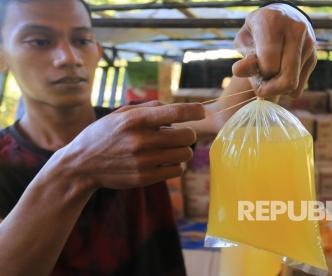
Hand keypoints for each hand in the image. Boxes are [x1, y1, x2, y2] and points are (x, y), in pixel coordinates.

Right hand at [56, 101, 204, 189]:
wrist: (80, 165)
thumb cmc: (103, 135)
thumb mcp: (120, 114)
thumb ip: (149, 108)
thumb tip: (176, 107)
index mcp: (135, 120)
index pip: (175, 113)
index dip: (194, 111)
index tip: (201, 112)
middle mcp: (141, 140)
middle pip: (187, 136)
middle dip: (187, 134)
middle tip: (179, 135)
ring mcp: (143, 161)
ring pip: (185, 154)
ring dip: (182, 150)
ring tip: (170, 149)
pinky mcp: (144, 178)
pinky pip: (177, 171)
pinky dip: (175, 165)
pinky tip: (164, 161)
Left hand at [232, 3, 316, 97]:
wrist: (281, 18)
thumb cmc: (257, 32)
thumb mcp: (244, 40)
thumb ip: (244, 58)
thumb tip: (239, 71)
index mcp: (273, 22)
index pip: (270, 65)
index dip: (258, 78)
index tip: (252, 75)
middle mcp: (296, 31)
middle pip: (287, 80)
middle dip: (270, 90)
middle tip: (259, 86)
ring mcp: (309, 45)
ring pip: (294, 86)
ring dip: (277, 89)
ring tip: (268, 77)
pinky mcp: (315, 57)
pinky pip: (299, 87)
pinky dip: (287, 89)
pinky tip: (279, 76)